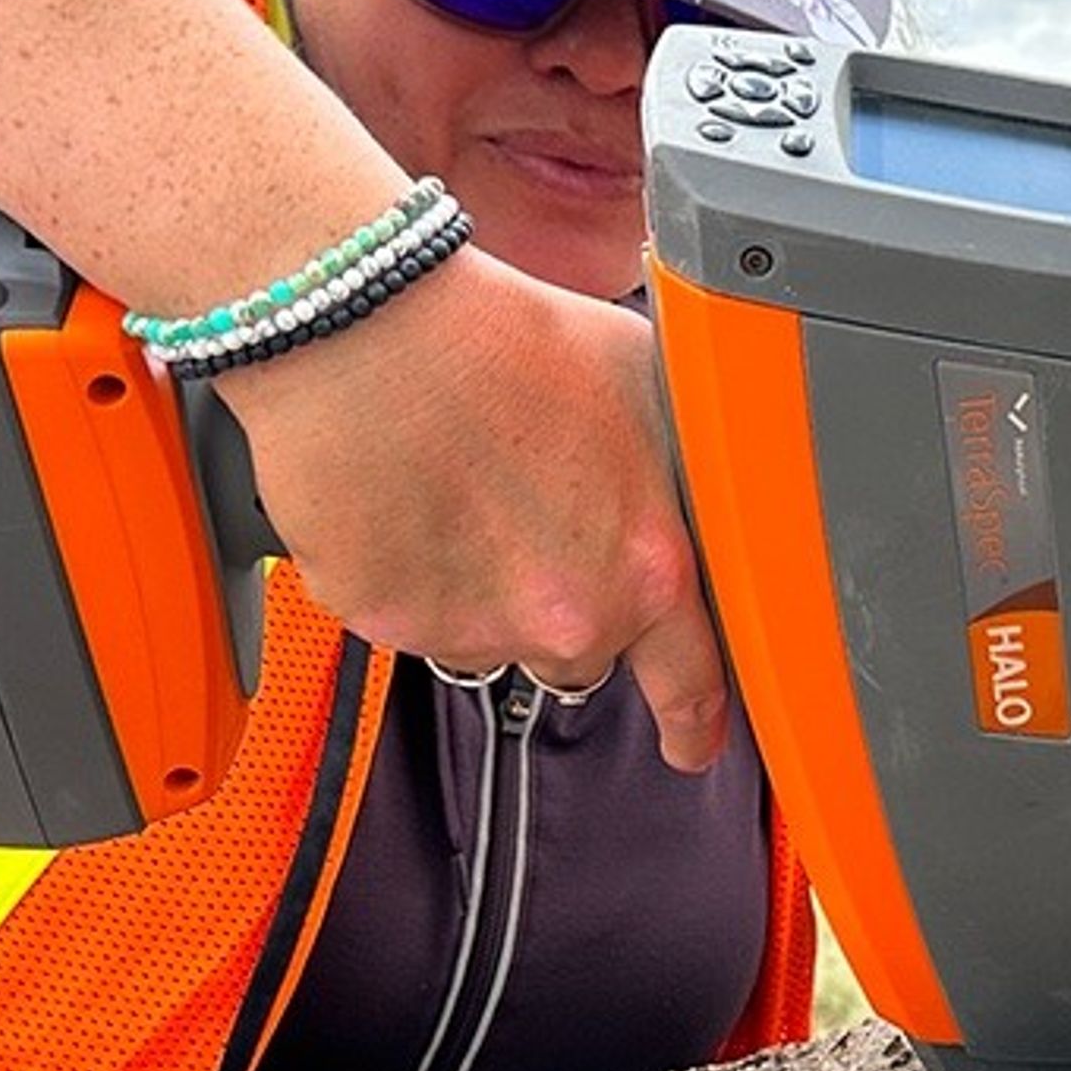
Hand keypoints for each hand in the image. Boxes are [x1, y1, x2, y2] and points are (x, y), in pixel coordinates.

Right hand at [219, 252, 729, 769]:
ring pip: (487, 634)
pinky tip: (405, 493)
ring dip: (481, 584)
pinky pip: (407, 612)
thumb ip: (675, 462)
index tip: (692, 743)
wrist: (372, 327)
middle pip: (578, 653)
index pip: (692, 685)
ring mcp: (470, 627)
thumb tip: (697, 478)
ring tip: (459, 486)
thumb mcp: (643, 382)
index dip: (696, 723)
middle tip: (526, 519)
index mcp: (645, 568)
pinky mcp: (385, 620)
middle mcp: (564, 616)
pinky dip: (407, 569)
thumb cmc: (503, 338)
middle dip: (562, 605)